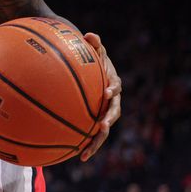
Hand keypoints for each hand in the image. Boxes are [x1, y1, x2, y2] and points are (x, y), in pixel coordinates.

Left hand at [80, 33, 121, 161]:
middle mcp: (111, 102)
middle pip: (113, 113)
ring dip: (96, 142)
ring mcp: (103, 113)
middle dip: (108, 120)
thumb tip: (90, 35)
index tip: (108, 92)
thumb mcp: (95, 51)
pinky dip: (85, 145)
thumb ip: (94, 44)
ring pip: (103, 130)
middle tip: (102, 126)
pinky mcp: (94, 122)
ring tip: (85, 153)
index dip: (113, 90)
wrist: (92, 73)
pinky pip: (91, 135)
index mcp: (113, 84)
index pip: (116, 87)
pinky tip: (75, 156)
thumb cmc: (93, 60)